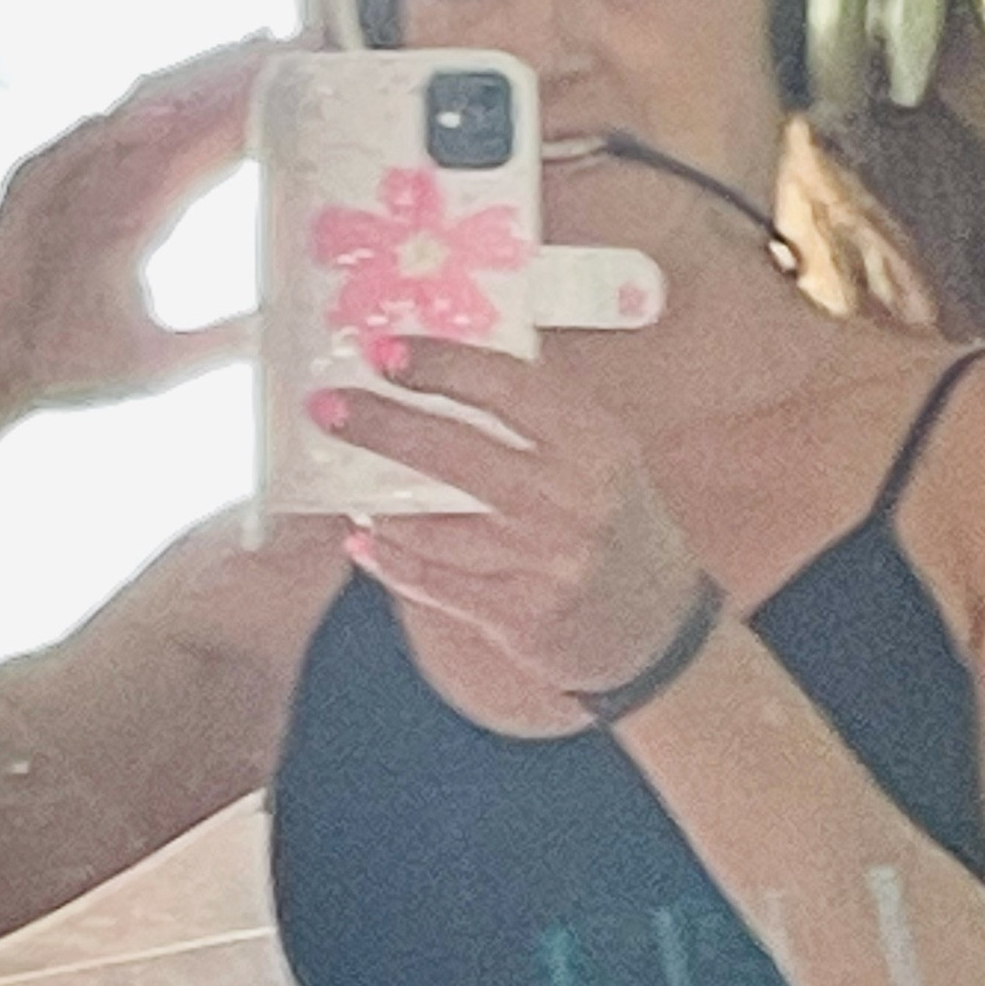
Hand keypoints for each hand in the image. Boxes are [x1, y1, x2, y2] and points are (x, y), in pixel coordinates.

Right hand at [0, 36, 277, 443]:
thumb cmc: (61, 364)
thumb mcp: (158, 359)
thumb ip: (218, 340)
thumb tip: (278, 334)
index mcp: (142, 214)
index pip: (210, 147)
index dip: (256, 110)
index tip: (302, 75)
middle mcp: (109, 186)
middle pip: (181, 114)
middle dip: (237, 78)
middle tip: (295, 38)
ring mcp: (69, 181)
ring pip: (139, 118)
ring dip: (193, 86)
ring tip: (248, 53)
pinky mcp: (29, 191)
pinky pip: (79, 149)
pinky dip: (117, 129)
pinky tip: (161, 110)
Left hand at [311, 341, 707, 702]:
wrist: (658, 633)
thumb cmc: (616, 531)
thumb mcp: (601, 462)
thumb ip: (537, 422)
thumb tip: (445, 371)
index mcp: (595, 445)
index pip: (509, 388)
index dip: (441, 366)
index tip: (385, 352)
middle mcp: (573, 500)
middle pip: (455, 453)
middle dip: (381, 427)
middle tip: (326, 407)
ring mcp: (545, 562)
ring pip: (433, 527)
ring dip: (378, 507)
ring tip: (343, 486)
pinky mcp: (521, 616)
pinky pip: (434, 583)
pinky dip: (391, 562)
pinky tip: (363, 542)